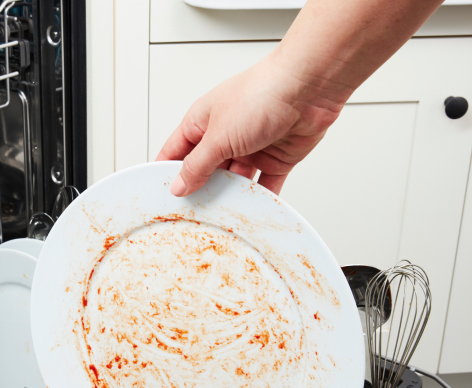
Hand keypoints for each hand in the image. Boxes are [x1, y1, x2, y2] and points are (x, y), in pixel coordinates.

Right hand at [156, 51, 344, 195]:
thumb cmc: (262, 93)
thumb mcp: (217, 136)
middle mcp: (226, 133)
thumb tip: (179, 185)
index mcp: (203, 121)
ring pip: (234, 180)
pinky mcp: (276, 158)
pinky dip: (260, 198)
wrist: (310, 89)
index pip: (176, 151)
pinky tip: (252, 209)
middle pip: (206, 169)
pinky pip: (265, 185)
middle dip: (200, 189)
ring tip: (221, 214)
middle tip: (192, 212)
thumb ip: (197, 165)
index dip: (167, 172)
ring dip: (230, 195)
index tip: (162, 196)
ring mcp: (251, 147)